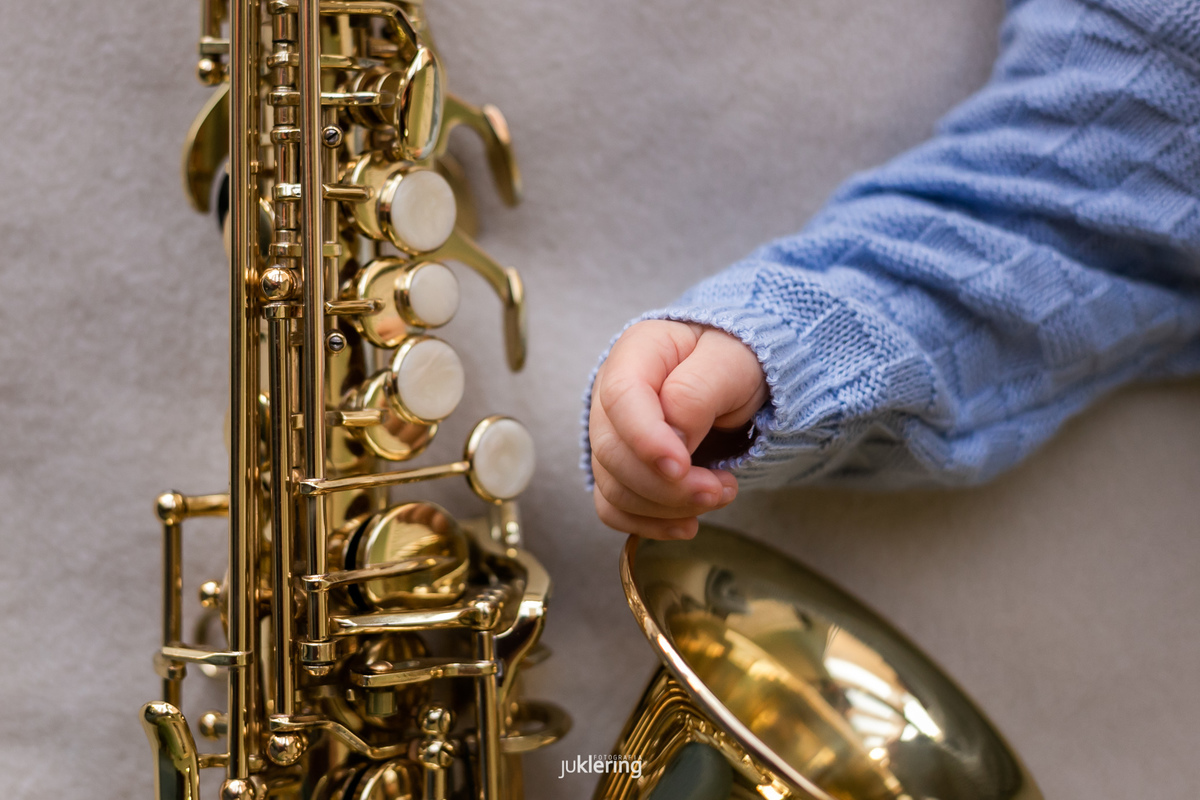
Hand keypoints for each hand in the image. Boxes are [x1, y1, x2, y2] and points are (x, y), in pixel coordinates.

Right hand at [589, 320, 767, 538]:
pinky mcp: (618, 468)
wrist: (739, 378)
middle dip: (668, 485)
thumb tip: (672, 440)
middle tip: (721, 489)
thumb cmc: (734, 362)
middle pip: (613, 451)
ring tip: (720, 494)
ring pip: (614, 486)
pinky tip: (687, 524)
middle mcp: (611, 393)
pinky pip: (613, 507)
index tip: (681, 468)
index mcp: (638, 352)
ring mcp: (610, 432)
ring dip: (668, 506)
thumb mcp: (732, 362)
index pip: (621, 397)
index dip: (645, 439)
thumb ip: (697, 393)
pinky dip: (649, 524)